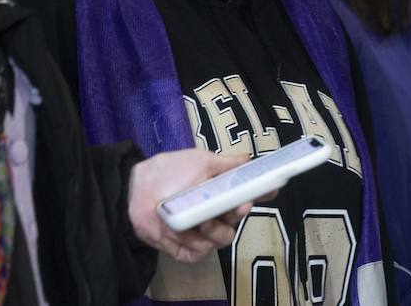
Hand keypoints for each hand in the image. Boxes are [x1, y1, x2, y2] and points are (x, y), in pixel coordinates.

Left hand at [127, 148, 260, 263]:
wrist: (138, 187)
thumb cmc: (169, 171)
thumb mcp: (200, 161)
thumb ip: (227, 163)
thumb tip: (249, 159)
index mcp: (220, 195)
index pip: (246, 198)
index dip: (261, 195)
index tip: (272, 189)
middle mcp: (215, 216)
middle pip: (236, 222)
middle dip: (237, 213)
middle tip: (239, 205)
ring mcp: (201, 234)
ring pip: (221, 239)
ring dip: (213, 228)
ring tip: (200, 217)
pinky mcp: (186, 250)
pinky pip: (199, 252)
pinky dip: (191, 241)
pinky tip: (181, 229)